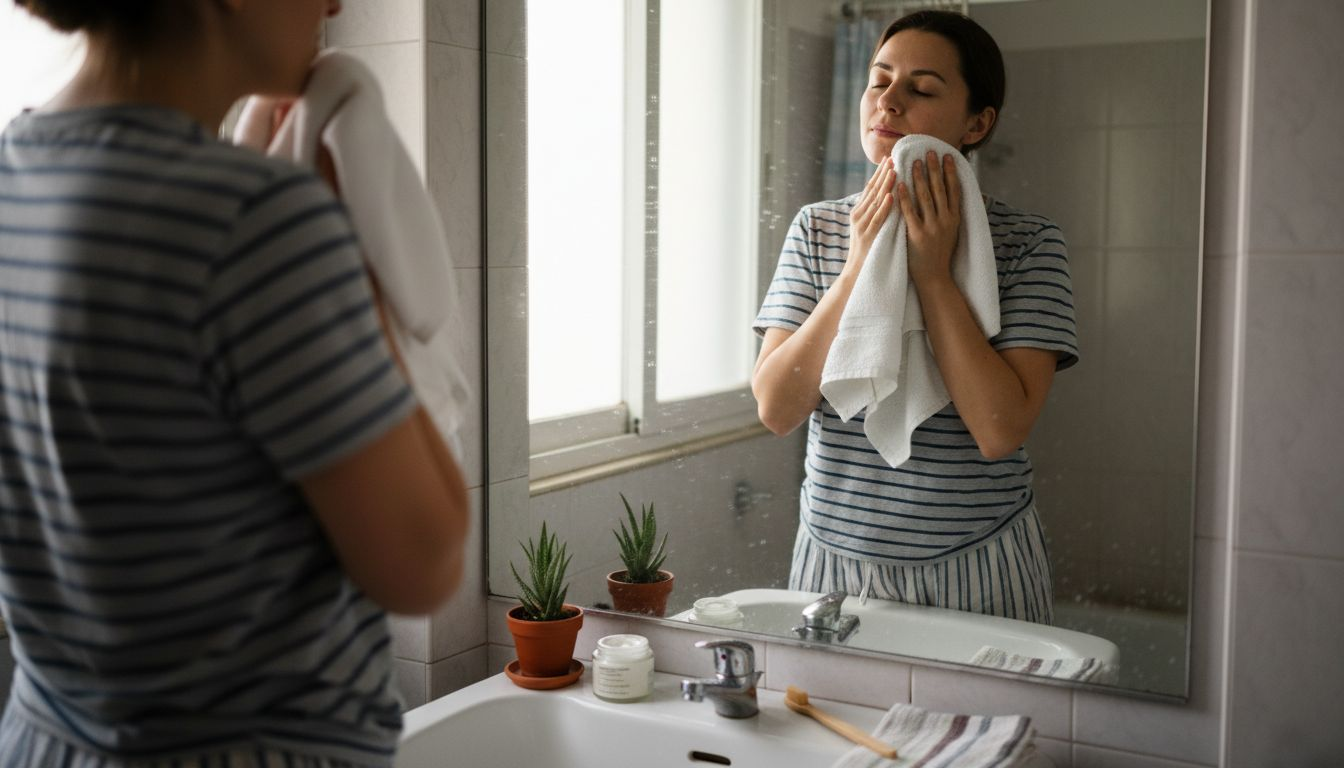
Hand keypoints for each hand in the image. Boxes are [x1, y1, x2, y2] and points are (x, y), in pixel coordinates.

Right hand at [843, 156, 895, 278]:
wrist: (856, 274)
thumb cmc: (867, 251)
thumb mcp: (869, 227)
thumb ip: (874, 212)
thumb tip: (885, 195)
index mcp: (859, 212)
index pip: (870, 188)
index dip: (880, 173)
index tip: (890, 158)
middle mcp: (858, 216)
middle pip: (872, 190)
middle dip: (883, 173)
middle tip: (894, 157)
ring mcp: (862, 226)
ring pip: (875, 201)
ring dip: (885, 185)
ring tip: (894, 170)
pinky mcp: (868, 236)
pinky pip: (878, 219)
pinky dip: (885, 206)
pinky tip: (892, 196)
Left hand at [897, 150, 960, 285]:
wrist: (935, 278)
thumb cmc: (941, 254)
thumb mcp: (952, 232)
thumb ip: (952, 214)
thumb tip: (957, 196)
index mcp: (954, 219)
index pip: (954, 190)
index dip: (950, 172)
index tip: (948, 156)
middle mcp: (945, 220)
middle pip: (939, 189)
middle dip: (934, 168)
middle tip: (929, 151)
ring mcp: (931, 227)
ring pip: (925, 197)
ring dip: (919, 177)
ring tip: (914, 162)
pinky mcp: (917, 235)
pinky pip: (909, 212)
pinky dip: (904, 197)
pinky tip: (899, 185)